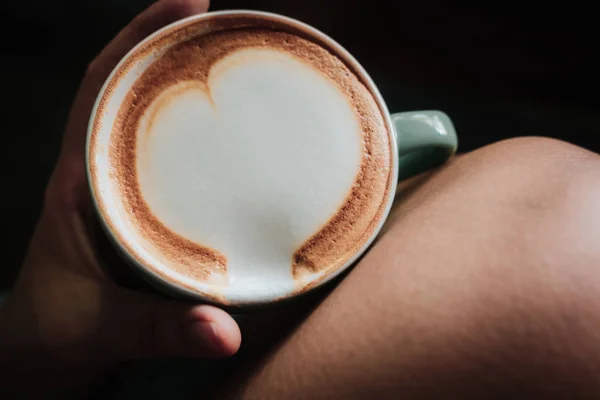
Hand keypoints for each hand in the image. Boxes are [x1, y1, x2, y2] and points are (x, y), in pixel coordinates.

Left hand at [0, 0, 239, 392]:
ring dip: (176, 80)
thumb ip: (165, 330)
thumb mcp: (107, 329)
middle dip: (166, 43)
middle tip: (221, 24)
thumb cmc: (57, 335)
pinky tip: (220, 134)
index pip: (101, 86)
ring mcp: (113, 188)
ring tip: (225, 61)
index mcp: (79, 181)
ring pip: (141, 115)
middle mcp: (94, 173)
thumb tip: (225, 331)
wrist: (39, 355)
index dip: (138, 36)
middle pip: (125, 85)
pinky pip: (158, 151)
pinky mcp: (133, 208)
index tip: (188, 4)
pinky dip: (185, 128)